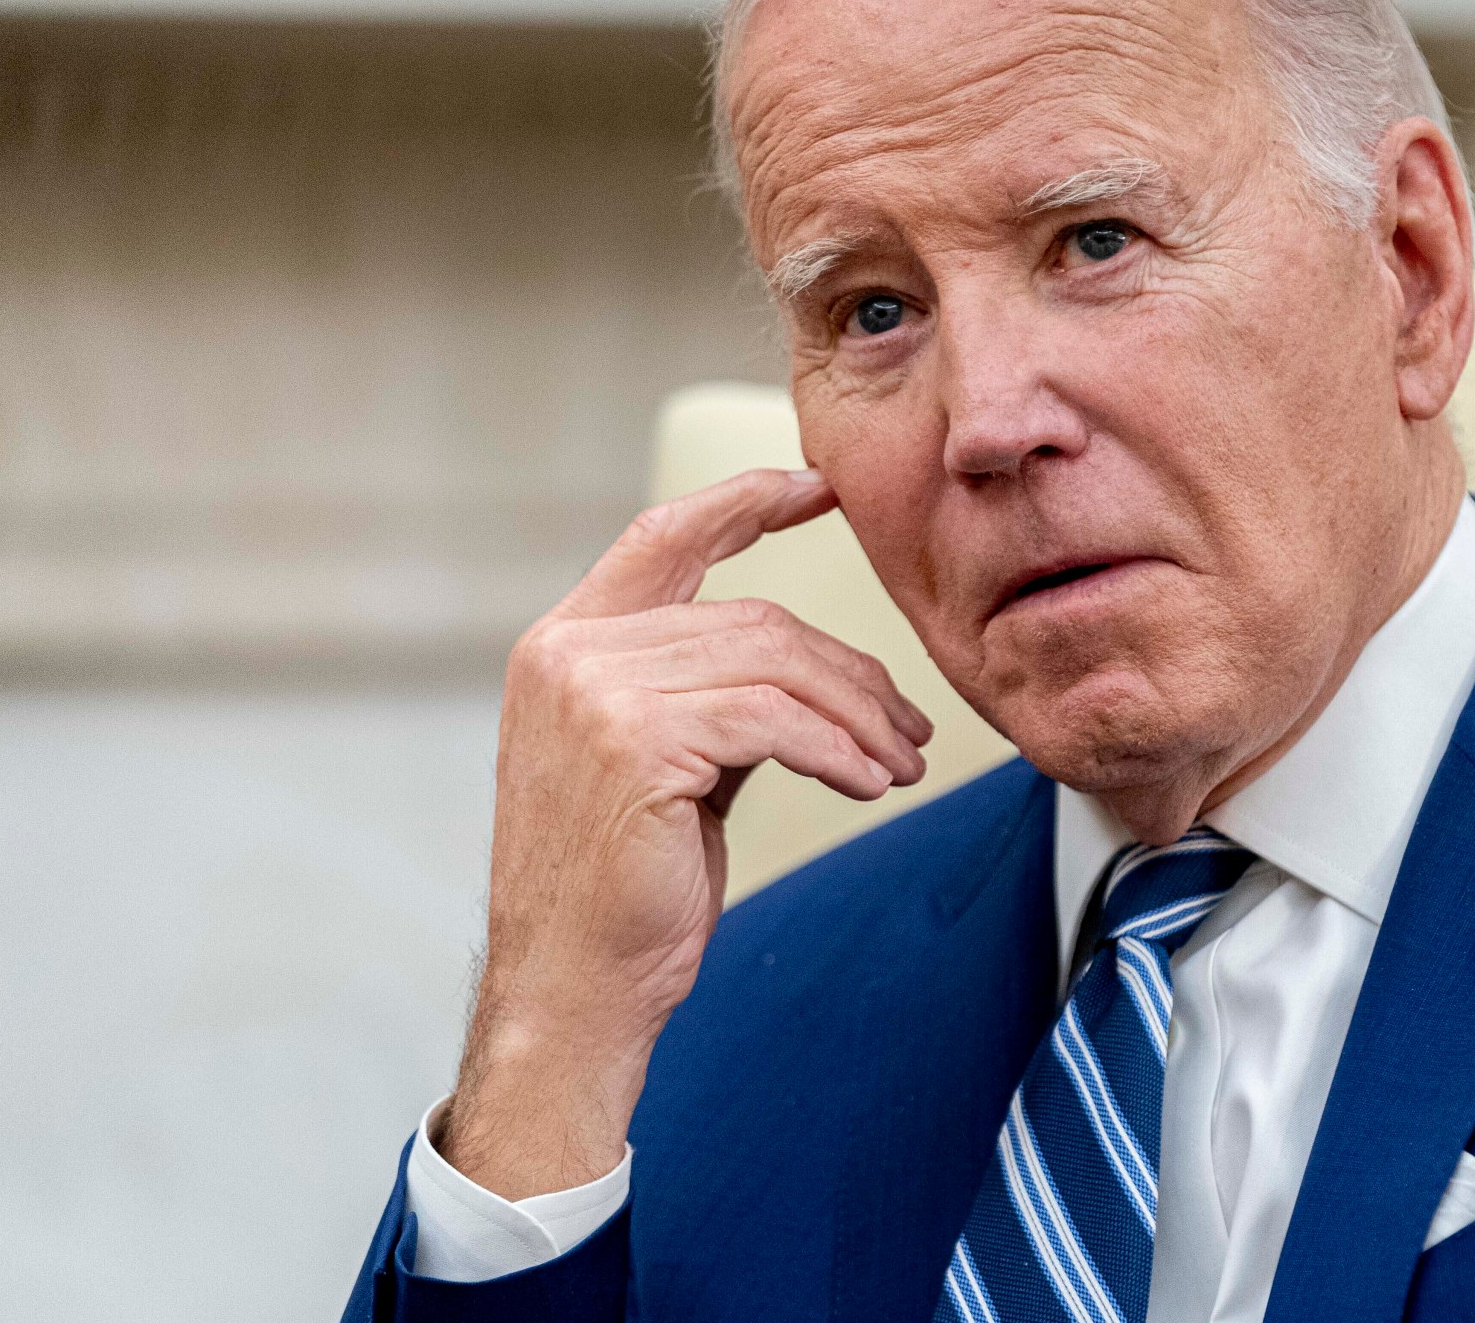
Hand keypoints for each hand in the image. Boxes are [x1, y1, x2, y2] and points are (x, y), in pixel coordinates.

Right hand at [438, 468, 931, 1198]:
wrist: (573, 988)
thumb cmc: (626, 889)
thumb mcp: (664, 763)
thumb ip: (708, 694)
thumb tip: (809, 664)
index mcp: (565, 643)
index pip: (666, 537)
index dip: (746, 501)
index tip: (822, 487)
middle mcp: (569, 652)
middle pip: (751, 619)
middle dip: (847, 671)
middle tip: (910, 727)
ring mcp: (594, 692)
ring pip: (772, 665)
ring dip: (857, 716)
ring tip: (899, 764)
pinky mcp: (637, 742)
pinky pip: (774, 722)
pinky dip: (839, 750)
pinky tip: (869, 784)